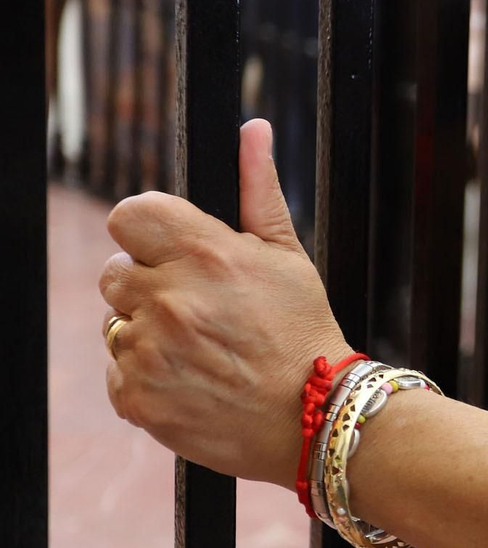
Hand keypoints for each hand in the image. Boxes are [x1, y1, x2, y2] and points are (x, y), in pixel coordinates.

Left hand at [99, 119, 350, 490]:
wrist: (313, 417)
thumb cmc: (303, 331)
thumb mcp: (289, 255)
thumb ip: (258, 189)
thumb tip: (251, 130)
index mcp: (205, 254)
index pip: (129, 215)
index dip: (150, 232)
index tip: (172, 250)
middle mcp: (170, 299)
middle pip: (115, 272)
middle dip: (150, 284)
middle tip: (198, 307)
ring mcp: (149, 350)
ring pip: (115, 323)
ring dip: (147, 331)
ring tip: (200, 347)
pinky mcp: (135, 396)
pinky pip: (117, 370)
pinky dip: (146, 375)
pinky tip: (190, 377)